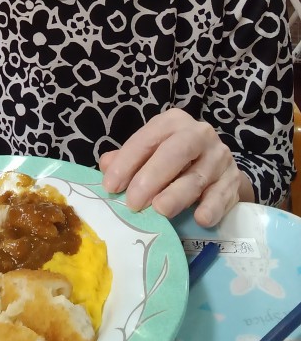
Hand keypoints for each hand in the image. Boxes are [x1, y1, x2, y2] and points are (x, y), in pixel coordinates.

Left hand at [99, 109, 248, 226]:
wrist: (217, 166)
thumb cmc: (174, 159)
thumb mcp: (150, 152)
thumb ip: (127, 158)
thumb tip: (106, 165)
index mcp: (172, 122)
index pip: (147, 139)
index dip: (126, 162)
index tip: (110, 186)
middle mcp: (199, 133)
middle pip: (175, 153)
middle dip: (151, 178)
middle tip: (133, 203)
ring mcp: (219, 156)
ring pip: (197, 176)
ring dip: (177, 195)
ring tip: (159, 211)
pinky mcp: (233, 180)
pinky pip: (222, 194)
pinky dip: (211, 207)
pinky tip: (199, 218)